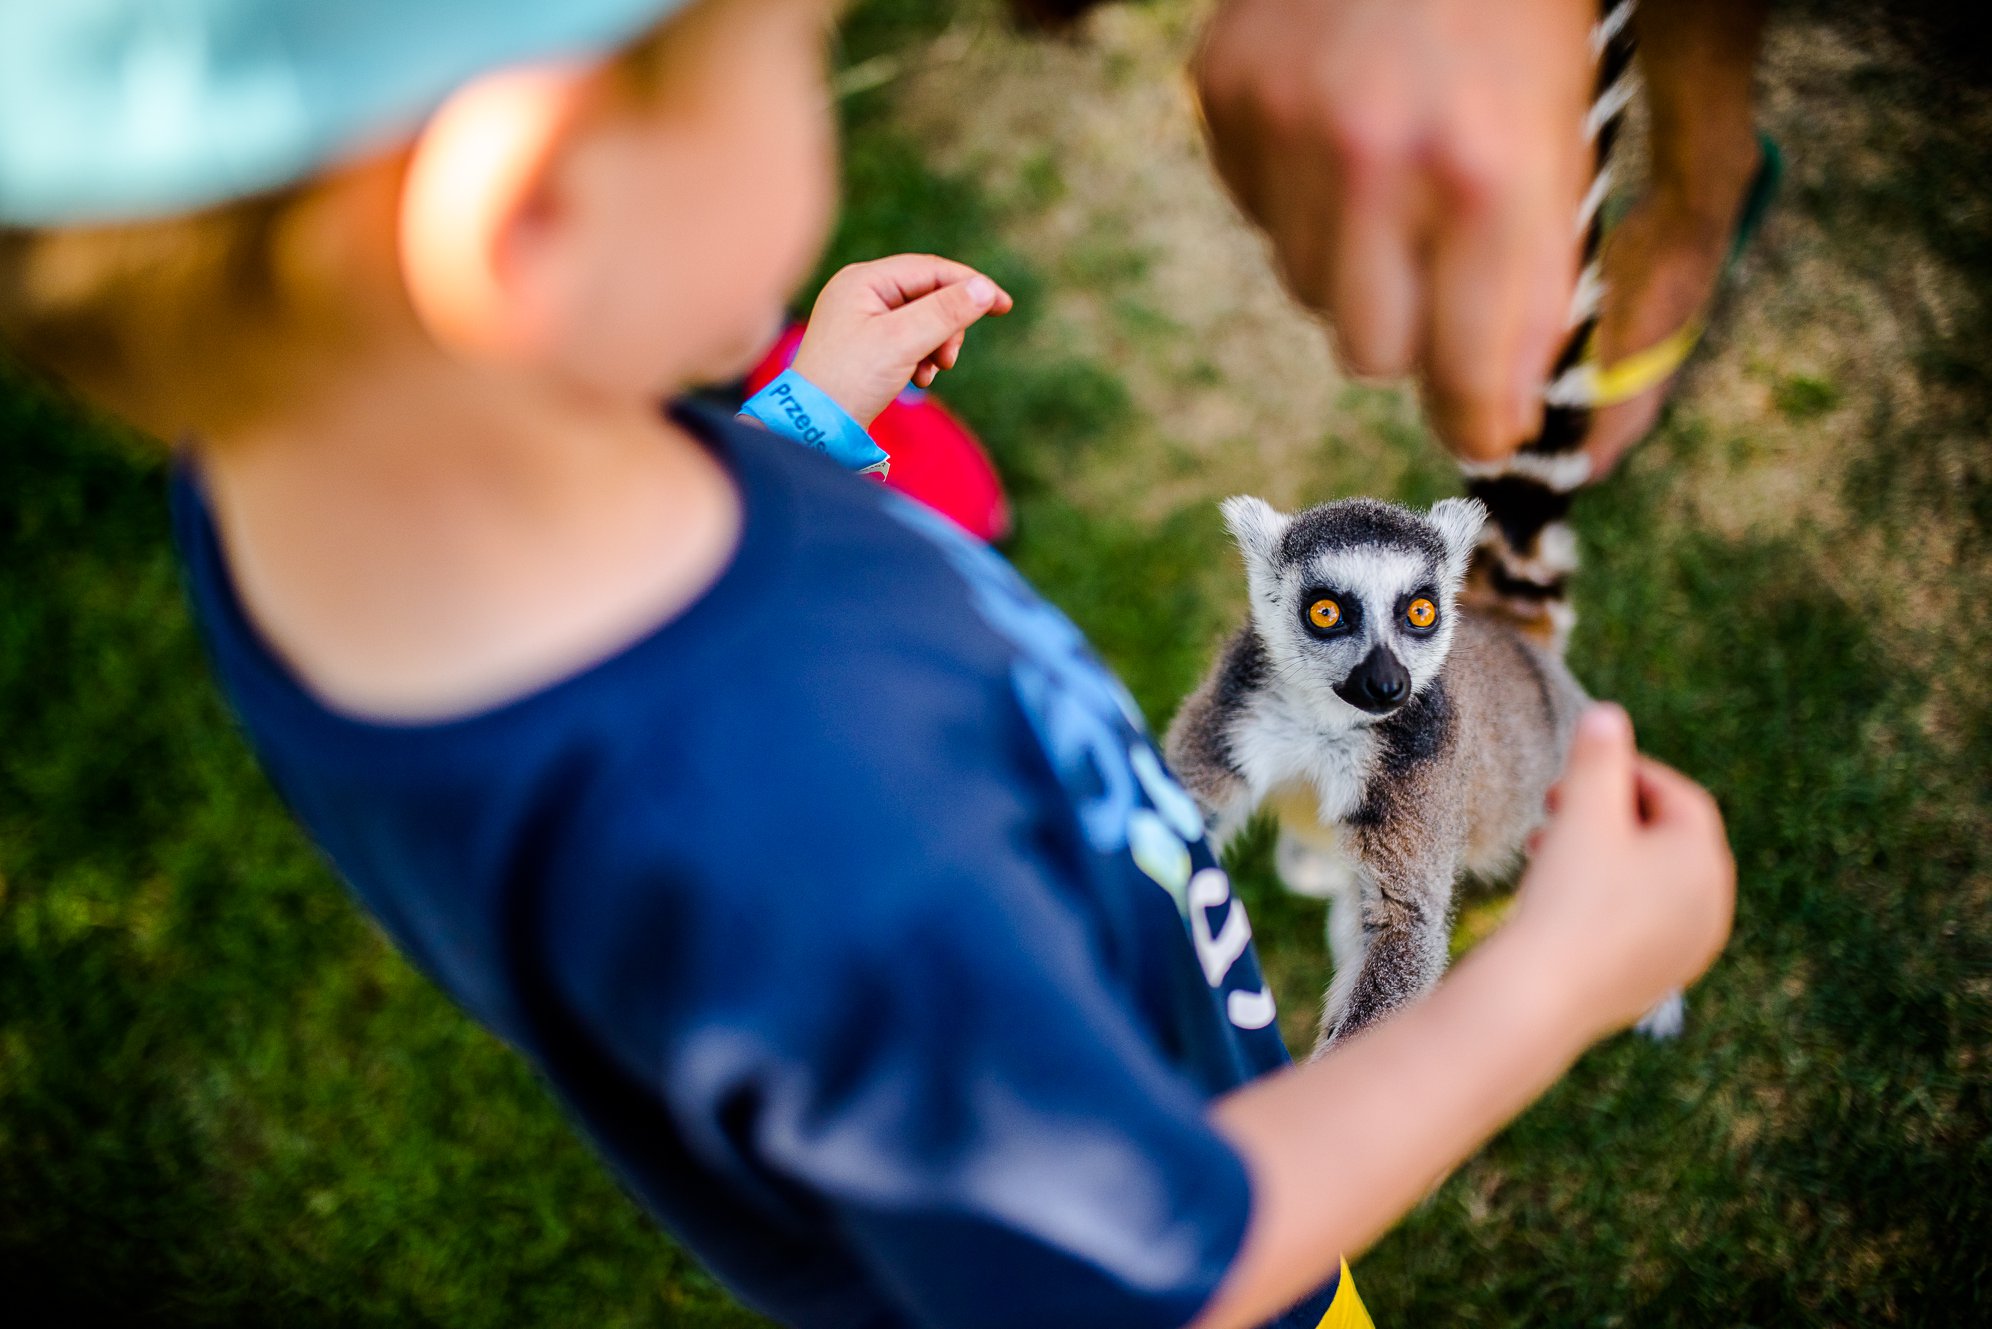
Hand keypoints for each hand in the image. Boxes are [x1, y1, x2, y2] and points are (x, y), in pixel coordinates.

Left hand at [790, 255, 1013, 427]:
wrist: (814, 427)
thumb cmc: (850, 380)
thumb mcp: (903, 342)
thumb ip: (946, 312)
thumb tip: (985, 289)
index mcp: (864, 280)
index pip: (930, 269)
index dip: (970, 285)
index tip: (1004, 305)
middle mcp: (861, 292)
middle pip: (929, 294)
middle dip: (948, 326)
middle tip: (949, 358)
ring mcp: (862, 319)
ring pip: (923, 319)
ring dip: (937, 345)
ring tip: (929, 373)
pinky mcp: (867, 345)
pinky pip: (909, 340)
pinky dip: (922, 357)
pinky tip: (918, 379)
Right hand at [1194, 0, 1594, 459]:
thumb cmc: (1524, 6)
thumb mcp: (1573, 128)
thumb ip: (1549, 276)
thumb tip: (1503, 412)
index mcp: (1490, 172)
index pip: (1474, 371)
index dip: (1484, 416)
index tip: (1488, 429)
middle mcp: (1376, 162)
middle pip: (1370, 354)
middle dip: (1414, 330)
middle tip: (1444, 271)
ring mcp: (1285, 129)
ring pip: (1307, 292)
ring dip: (1355, 262)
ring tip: (1393, 174)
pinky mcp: (1225, 100)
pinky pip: (1259, 219)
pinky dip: (1301, 199)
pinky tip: (1340, 128)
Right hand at [1513, 704, 1735, 1036]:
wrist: (1544, 994)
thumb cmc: (1567, 896)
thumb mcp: (1582, 811)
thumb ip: (1598, 756)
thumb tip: (1608, 714)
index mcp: (1704, 859)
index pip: (1675, 795)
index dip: (1626, 772)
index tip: (1577, 769)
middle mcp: (1712, 905)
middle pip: (1664, 838)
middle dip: (1609, 814)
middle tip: (1556, 806)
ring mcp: (1690, 947)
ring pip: (1650, 880)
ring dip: (1604, 854)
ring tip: (1547, 849)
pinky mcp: (1661, 977)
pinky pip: (1642, 919)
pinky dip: (1609, 896)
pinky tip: (1562, 896)